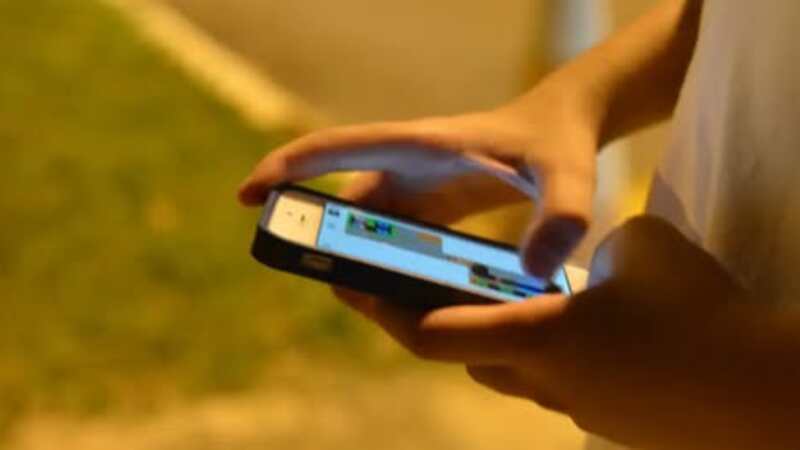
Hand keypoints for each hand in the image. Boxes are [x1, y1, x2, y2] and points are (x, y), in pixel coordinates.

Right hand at [239, 97, 596, 277]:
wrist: (565, 126)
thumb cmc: (559, 141)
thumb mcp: (568, 176)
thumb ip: (562, 215)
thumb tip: (538, 272)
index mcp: (421, 146)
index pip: (337, 149)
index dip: (286, 167)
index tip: (248, 196)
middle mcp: (409, 165)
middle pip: (342, 202)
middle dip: (317, 237)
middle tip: (312, 276)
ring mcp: (417, 186)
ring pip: (363, 224)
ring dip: (350, 257)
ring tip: (360, 299)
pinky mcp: (431, 205)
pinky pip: (390, 236)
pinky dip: (379, 263)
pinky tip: (390, 296)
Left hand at [337, 216, 760, 449]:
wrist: (765, 390)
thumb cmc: (699, 313)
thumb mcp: (638, 244)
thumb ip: (590, 244)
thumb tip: (585, 257)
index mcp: (536, 338)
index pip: (430, 333)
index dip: (382, 310)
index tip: (352, 285)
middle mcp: (541, 381)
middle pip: (462, 354)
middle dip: (437, 319)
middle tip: (427, 283)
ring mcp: (574, 407)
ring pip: (508, 370)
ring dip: (494, 336)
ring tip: (506, 297)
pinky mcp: (606, 417)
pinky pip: (552, 382)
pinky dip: (542, 352)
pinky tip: (576, 327)